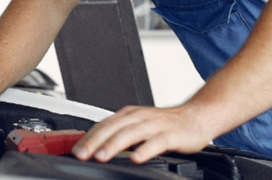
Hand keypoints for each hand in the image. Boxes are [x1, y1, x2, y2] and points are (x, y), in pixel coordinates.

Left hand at [72, 105, 212, 163]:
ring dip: (114, 145)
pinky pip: (157, 142)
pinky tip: (136, 158)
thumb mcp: (138, 125)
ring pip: (131, 133)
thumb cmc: (165, 124)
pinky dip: (145, 150)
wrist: (196, 117)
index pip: (103, 124)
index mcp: (129, 114)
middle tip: (81, 154)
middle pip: (113, 127)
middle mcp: (139, 117)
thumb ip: (120, 133)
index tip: (75, 150)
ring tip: (101, 156)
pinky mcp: (171, 134)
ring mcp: (155, 125)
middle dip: (95, 141)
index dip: (88, 137)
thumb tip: (96, 147)